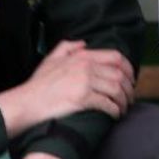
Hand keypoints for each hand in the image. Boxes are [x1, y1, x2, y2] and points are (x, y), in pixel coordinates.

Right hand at [0, 40, 135, 133]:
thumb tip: (84, 43)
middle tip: (130, 98)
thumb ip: (67, 47)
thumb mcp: (51, 59)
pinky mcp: (83, 98)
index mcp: (81, 56)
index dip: (128, 69)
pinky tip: (114, 115)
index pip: (115, 57)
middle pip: (119, 74)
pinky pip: (107, 103)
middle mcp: (85, 66)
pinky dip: (114, 110)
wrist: (27, 102)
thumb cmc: (38, 84)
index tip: (131, 79)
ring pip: (116, 90)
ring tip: (123, 108)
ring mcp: (84, 82)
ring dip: (123, 101)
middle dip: (129, 88)